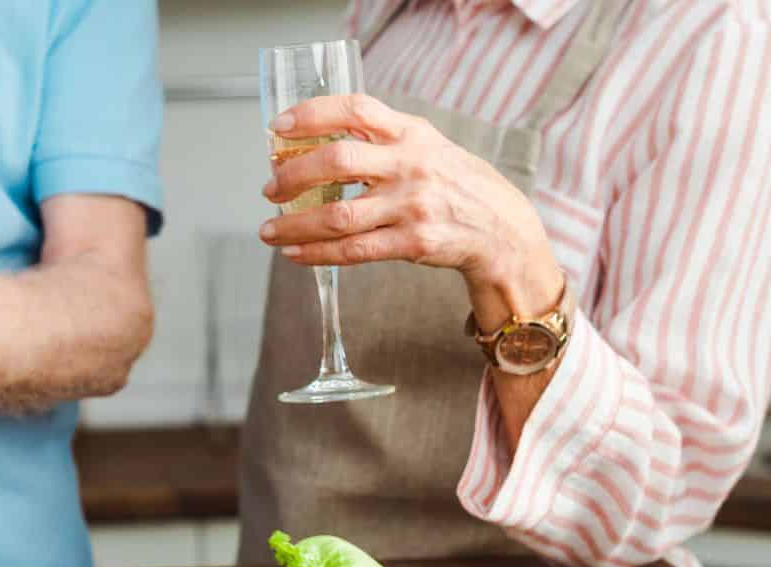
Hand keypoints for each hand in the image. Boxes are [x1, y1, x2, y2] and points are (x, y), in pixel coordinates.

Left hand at [259, 94, 564, 328]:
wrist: (500, 227)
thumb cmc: (452, 182)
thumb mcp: (424, 145)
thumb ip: (379, 138)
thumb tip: (314, 139)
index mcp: (410, 132)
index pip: (354, 109)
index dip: (312, 114)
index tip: (278, 126)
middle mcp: (411, 164)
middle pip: (337, 160)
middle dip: (293, 175)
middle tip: (271, 189)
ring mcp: (412, 205)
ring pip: (337, 216)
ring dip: (294, 225)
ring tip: (270, 230)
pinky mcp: (413, 242)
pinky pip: (352, 251)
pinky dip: (316, 253)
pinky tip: (295, 253)